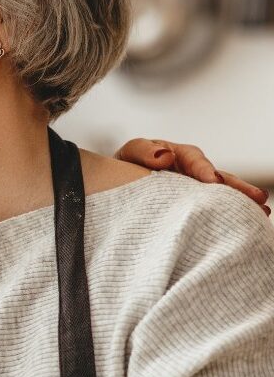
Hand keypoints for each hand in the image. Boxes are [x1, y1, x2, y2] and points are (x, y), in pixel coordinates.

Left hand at [116, 138, 269, 215]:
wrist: (117, 186)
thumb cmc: (127, 167)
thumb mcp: (131, 153)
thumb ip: (143, 151)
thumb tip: (165, 157)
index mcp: (177, 155)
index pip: (194, 160)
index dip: (204, 169)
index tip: (213, 181)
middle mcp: (192, 172)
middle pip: (218, 177)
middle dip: (236, 188)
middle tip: (257, 197)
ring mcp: (196, 190)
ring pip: (220, 195)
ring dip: (241, 203)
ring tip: (262, 212)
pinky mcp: (194, 207)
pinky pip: (211, 210)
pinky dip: (227, 216)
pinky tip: (247, 225)